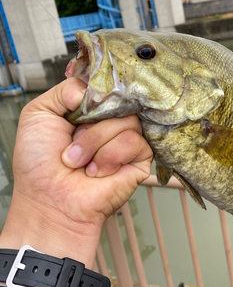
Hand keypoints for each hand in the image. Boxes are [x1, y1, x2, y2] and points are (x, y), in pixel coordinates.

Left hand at [0, 78, 152, 267]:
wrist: (50, 202)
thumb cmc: (39, 165)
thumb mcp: (38, 114)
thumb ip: (64, 89)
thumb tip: (92, 88)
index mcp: (89, 109)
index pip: (107, 84)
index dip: (97, 92)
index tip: (81, 107)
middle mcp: (109, 122)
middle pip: (119, 100)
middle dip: (90, 124)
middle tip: (72, 142)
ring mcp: (126, 140)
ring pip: (128, 121)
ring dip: (96, 143)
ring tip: (82, 164)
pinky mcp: (140, 159)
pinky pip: (135, 141)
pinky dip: (111, 156)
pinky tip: (98, 172)